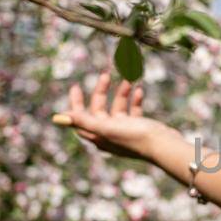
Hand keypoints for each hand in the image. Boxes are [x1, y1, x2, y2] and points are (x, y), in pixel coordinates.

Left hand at [53, 70, 167, 162]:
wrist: (163, 146)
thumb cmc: (134, 137)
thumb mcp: (105, 127)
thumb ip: (82, 120)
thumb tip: (57, 118)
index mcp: (98, 135)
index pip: (80, 118)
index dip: (76, 103)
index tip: (76, 86)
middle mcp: (109, 134)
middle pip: (99, 110)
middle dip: (101, 92)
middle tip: (105, 75)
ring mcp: (124, 131)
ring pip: (117, 108)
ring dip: (121, 93)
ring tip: (128, 79)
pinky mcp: (139, 128)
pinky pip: (133, 111)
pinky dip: (134, 100)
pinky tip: (139, 90)